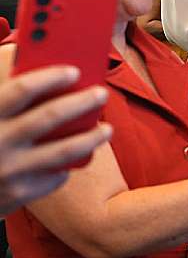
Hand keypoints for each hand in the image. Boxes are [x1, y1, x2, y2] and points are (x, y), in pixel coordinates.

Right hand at [0, 66, 112, 214]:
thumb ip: (7, 97)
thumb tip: (35, 63)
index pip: (21, 90)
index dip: (50, 77)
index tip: (74, 70)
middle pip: (49, 117)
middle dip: (81, 102)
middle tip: (101, 93)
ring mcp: (8, 170)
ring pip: (63, 151)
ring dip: (91, 138)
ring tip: (107, 129)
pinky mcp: (18, 193)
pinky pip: (55, 176)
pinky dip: (67, 166)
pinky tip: (76, 158)